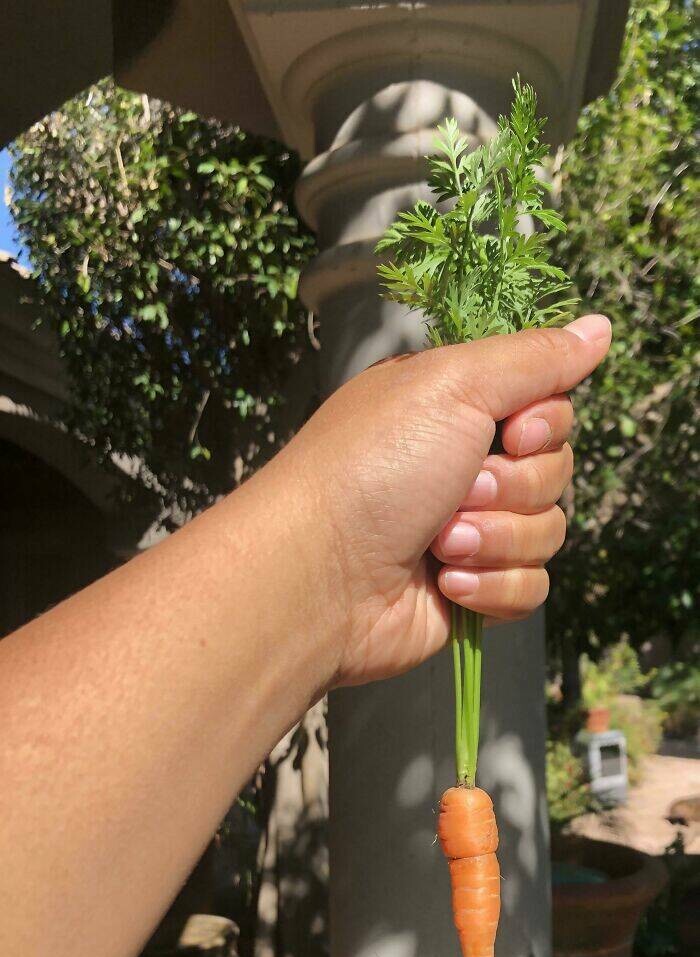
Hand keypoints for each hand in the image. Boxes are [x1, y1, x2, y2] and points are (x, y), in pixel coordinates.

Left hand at [282, 315, 610, 686]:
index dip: (545, 424)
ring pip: (548, 533)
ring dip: (497, 538)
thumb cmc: (372, 469)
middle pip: (555, 471)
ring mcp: (468, 532)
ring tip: (439, 543)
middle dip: (513, 486)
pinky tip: (446, 584)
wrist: (318, 578)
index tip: (514, 432)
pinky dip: (492, 588)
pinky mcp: (471, 593)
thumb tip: (600, 327)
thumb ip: (534, 359)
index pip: (548, 407)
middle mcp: (463, 466)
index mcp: (455, 408)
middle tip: (458, 491)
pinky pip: (529, 588)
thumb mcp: (453, 386)